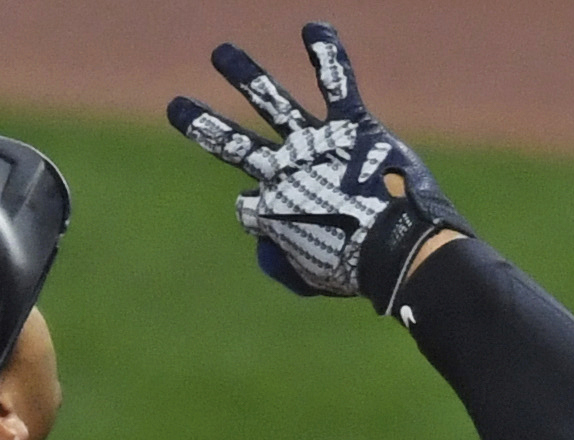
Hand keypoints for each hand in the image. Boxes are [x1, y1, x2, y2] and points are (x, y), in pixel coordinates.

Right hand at [168, 21, 470, 314]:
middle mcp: (283, 171)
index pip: (250, 209)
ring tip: (221, 53)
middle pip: (234, 146)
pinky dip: (327, 56)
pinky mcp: (350, 126)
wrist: (396, 249)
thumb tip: (269, 246)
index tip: (295, 237)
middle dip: (205, 127)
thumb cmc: (359, 270)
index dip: (266, 222)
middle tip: (177, 108)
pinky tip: (314, 28)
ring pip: (271, 103)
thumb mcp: (314, 277)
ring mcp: (314, 143)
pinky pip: (336, 84)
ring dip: (245, 76)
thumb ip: (288, 265)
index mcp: (271, 211)